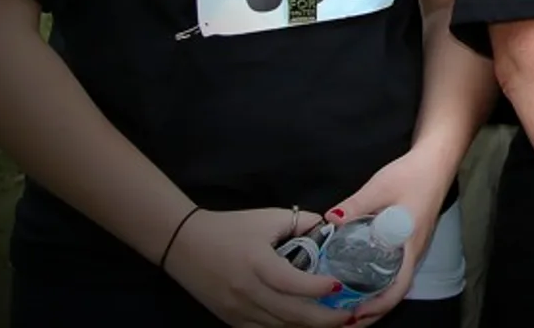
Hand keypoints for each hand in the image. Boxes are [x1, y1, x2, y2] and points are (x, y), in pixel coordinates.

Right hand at [162, 207, 350, 327]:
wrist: (184, 244)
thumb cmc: (229, 227)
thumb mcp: (268, 218)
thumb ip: (302, 223)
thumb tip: (331, 229)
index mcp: (257, 264)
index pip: (292, 284)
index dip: (318, 288)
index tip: (340, 286)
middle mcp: (247, 292)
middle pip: (290, 315)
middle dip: (324, 319)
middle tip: (349, 316)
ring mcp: (238, 311)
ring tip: (335, 322)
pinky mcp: (232, 320)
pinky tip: (305, 325)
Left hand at [322, 147, 454, 323]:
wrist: (436, 160)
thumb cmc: (413, 174)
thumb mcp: (381, 186)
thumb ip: (355, 205)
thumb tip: (328, 222)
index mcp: (409, 243)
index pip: (399, 286)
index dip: (378, 305)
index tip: (354, 313)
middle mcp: (413, 252)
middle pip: (396, 292)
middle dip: (372, 311)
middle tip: (343, 318)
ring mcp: (413, 247)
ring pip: (396, 283)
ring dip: (375, 299)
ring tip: (347, 306)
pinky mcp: (409, 241)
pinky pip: (396, 271)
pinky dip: (379, 284)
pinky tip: (361, 281)